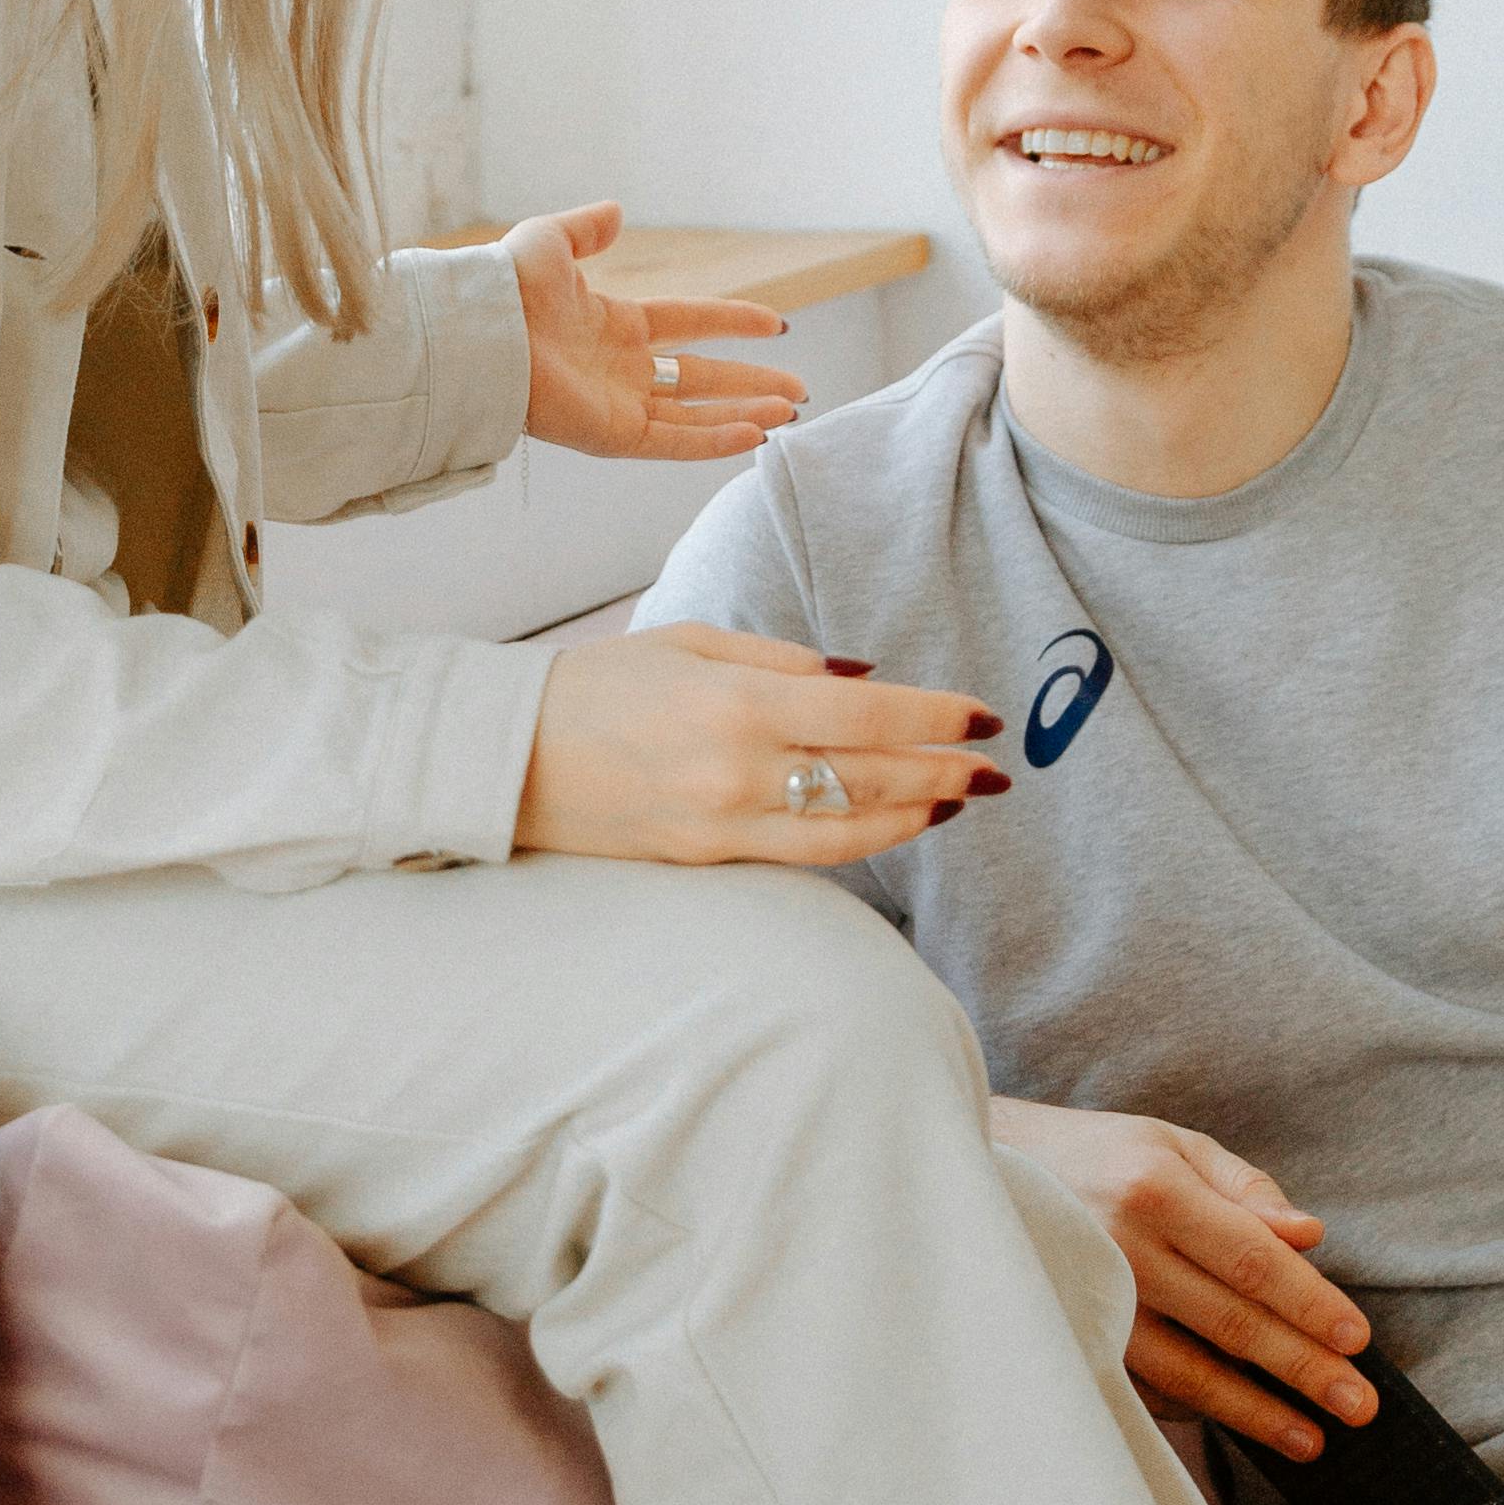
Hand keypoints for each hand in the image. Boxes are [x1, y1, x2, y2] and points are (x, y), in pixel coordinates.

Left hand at [505, 200, 806, 463]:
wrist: (483, 330)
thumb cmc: (508, 285)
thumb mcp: (551, 241)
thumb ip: (586, 228)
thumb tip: (616, 211)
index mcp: (614, 324)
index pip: (688, 323)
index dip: (732, 322)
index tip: (776, 324)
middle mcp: (623, 368)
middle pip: (702, 377)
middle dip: (751, 382)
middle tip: (798, 389)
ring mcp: (620, 404)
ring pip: (697, 413)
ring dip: (744, 412)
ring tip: (790, 413)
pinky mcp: (614, 435)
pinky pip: (675, 440)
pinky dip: (715, 440)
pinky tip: (755, 434)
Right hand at [515, 626, 1004, 865]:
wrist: (507, 758)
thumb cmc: (596, 684)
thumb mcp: (689, 643)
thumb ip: (782, 660)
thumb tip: (863, 678)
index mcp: (737, 703)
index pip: (867, 716)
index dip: (935, 717)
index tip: (983, 716)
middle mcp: (739, 772)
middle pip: (871, 779)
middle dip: (944, 772)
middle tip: (996, 770)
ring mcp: (723, 826)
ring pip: (847, 831)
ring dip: (913, 816)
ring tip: (957, 799)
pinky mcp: (707, 861)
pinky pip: (802, 853)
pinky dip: (857, 839)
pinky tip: (891, 824)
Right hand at [986, 1099, 1378, 1447]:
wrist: (987, 1172)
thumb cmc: (1098, 1156)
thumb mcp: (1173, 1145)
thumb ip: (1246, 1189)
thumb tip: (1311, 1237)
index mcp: (1154, 1190)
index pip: (1252, 1259)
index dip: (1309, 1304)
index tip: (1358, 1340)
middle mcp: (1120, 1249)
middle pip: (1229, 1322)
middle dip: (1301, 1368)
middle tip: (1358, 1405)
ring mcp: (1091, 1302)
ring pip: (1186, 1371)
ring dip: (1253, 1411)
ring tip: (1309, 1438)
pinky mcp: (1072, 1337)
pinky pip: (1144, 1387)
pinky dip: (1195, 1410)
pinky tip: (1239, 1423)